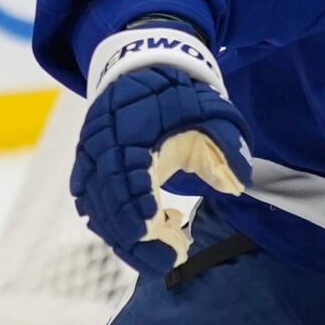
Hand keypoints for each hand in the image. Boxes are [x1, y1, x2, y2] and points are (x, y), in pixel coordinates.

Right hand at [70, 28, 249, 275]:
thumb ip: (225, 147)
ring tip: (160, 249)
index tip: (157, 233)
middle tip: (167, 261)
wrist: (143, 63)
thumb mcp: (213, 111)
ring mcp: (90, 154)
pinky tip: (138, 232)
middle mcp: (102, 145)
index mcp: (131, 131)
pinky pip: (90, 200)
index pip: (127, 179)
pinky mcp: (87, 162)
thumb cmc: (180, 90)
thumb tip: (237, 184)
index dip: (138, 211)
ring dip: (124, 235)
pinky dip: (110, 222)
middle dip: (135, 239)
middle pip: (108, 204)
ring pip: (97, 208)